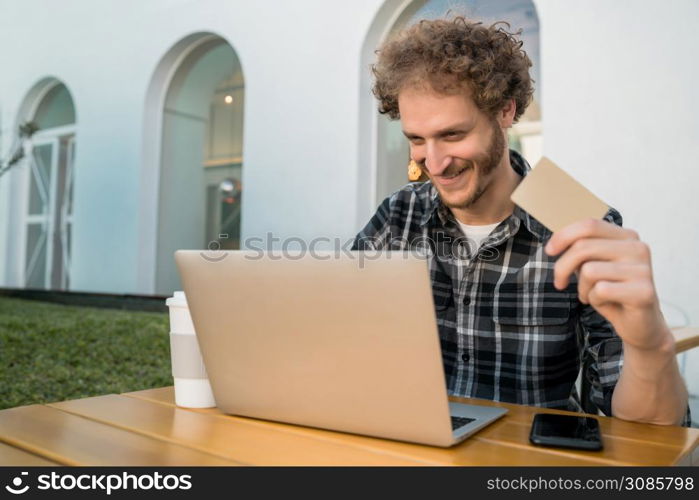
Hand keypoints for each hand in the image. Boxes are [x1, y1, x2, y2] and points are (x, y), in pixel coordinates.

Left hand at [544, 218, 671, 351]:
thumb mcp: (593, 265)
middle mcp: (638, 248)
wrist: (641, 324)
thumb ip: (581, 250)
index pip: (590, 225)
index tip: (549, 251)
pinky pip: (600, 290)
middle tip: (560, 282)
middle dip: (562, 267)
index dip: (564, 236)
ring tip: (592, 294)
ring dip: (582, 287)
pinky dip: (594, 300)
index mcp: (627, 237)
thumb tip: (555, 243)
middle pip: (584, 247)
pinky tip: (606, 304)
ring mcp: (643, 270)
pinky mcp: (643, 292)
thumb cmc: (613, 292)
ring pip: (589, 270)